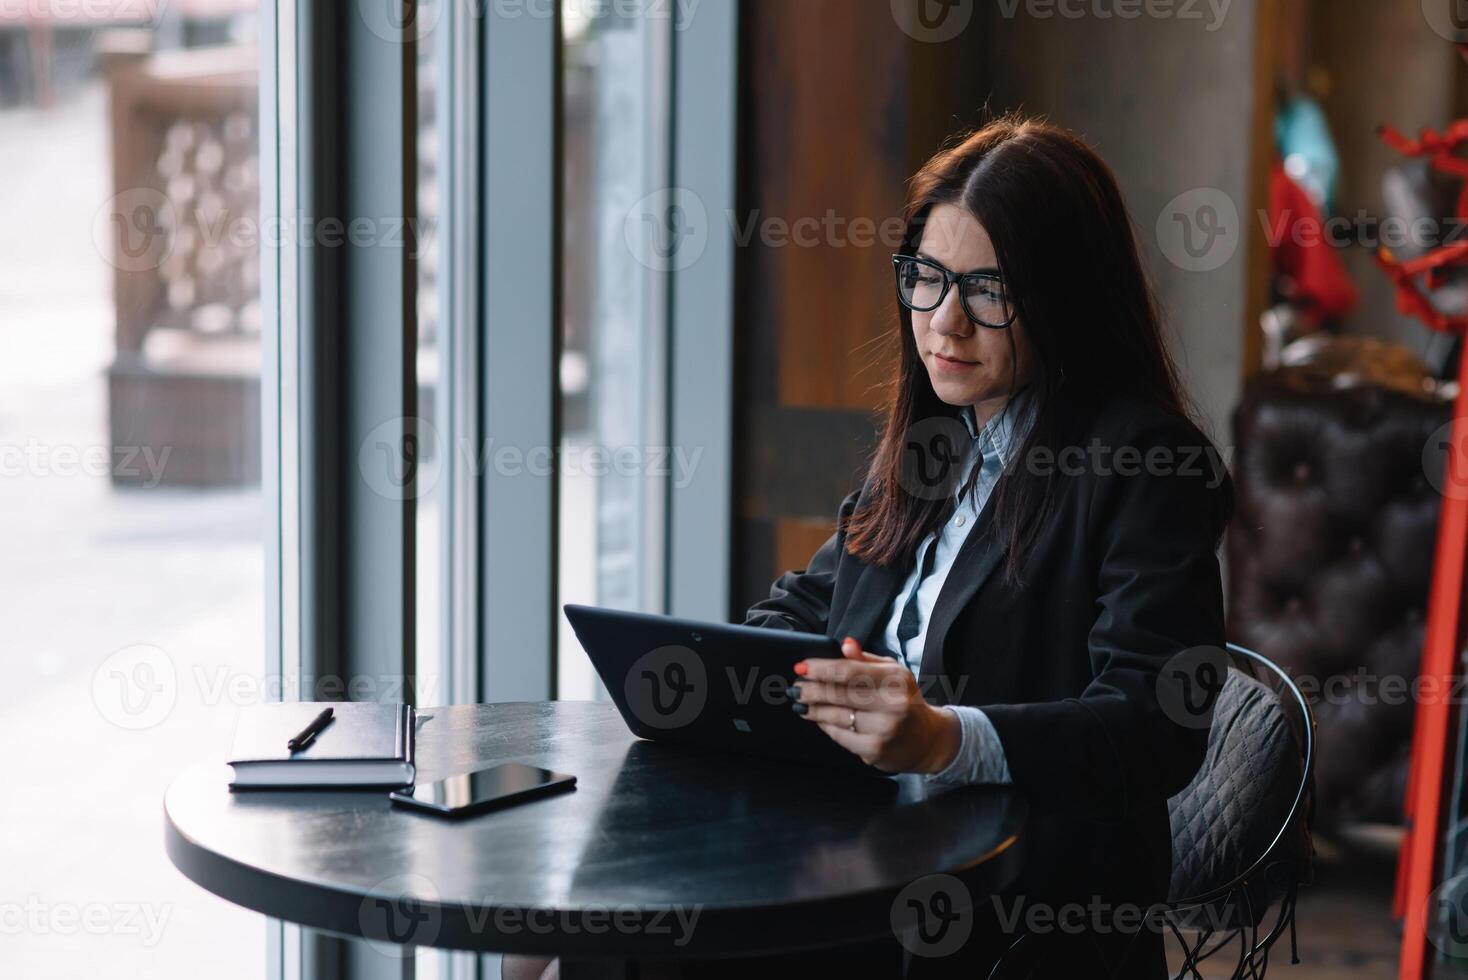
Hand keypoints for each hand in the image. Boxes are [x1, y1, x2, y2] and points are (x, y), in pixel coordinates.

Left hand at [790, 636, 961, 773]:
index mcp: (895, 679)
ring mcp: (883, 730)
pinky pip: (840, 736)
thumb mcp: (893, 673)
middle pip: (839, 694)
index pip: (850, 671)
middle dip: (811, 689)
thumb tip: (844, 644)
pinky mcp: (874, 750)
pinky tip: (818, 719)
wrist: (927, 740)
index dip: (821, 669)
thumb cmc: (905, 700)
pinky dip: (826, 726)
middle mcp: (892, 704)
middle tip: (795, 686)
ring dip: (813, 709)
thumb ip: (866, 659)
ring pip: (836, 716)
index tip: (802, 667)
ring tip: (800, 702)